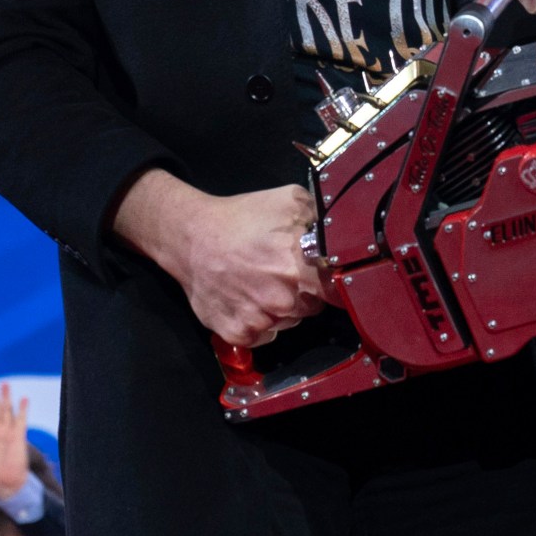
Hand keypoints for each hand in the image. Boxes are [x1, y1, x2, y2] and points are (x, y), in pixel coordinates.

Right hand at [113, 170, 326, 347]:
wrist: (192, 237)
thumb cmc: (241, 218)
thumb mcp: (289, 200)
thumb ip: (321, 217)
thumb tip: (343, 230)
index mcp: (301, 270)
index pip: (338, 291)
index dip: (334, 282)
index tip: (324, 275)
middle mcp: (283, 301)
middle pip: (312, 307)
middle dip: (304, 291)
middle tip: (282, 271)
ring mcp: (260, 321)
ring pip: (288, 321)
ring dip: (281, 308)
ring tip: (259, 281)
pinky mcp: (239, 333)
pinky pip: (264, 335)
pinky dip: (259, 323)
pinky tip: (247, 299)